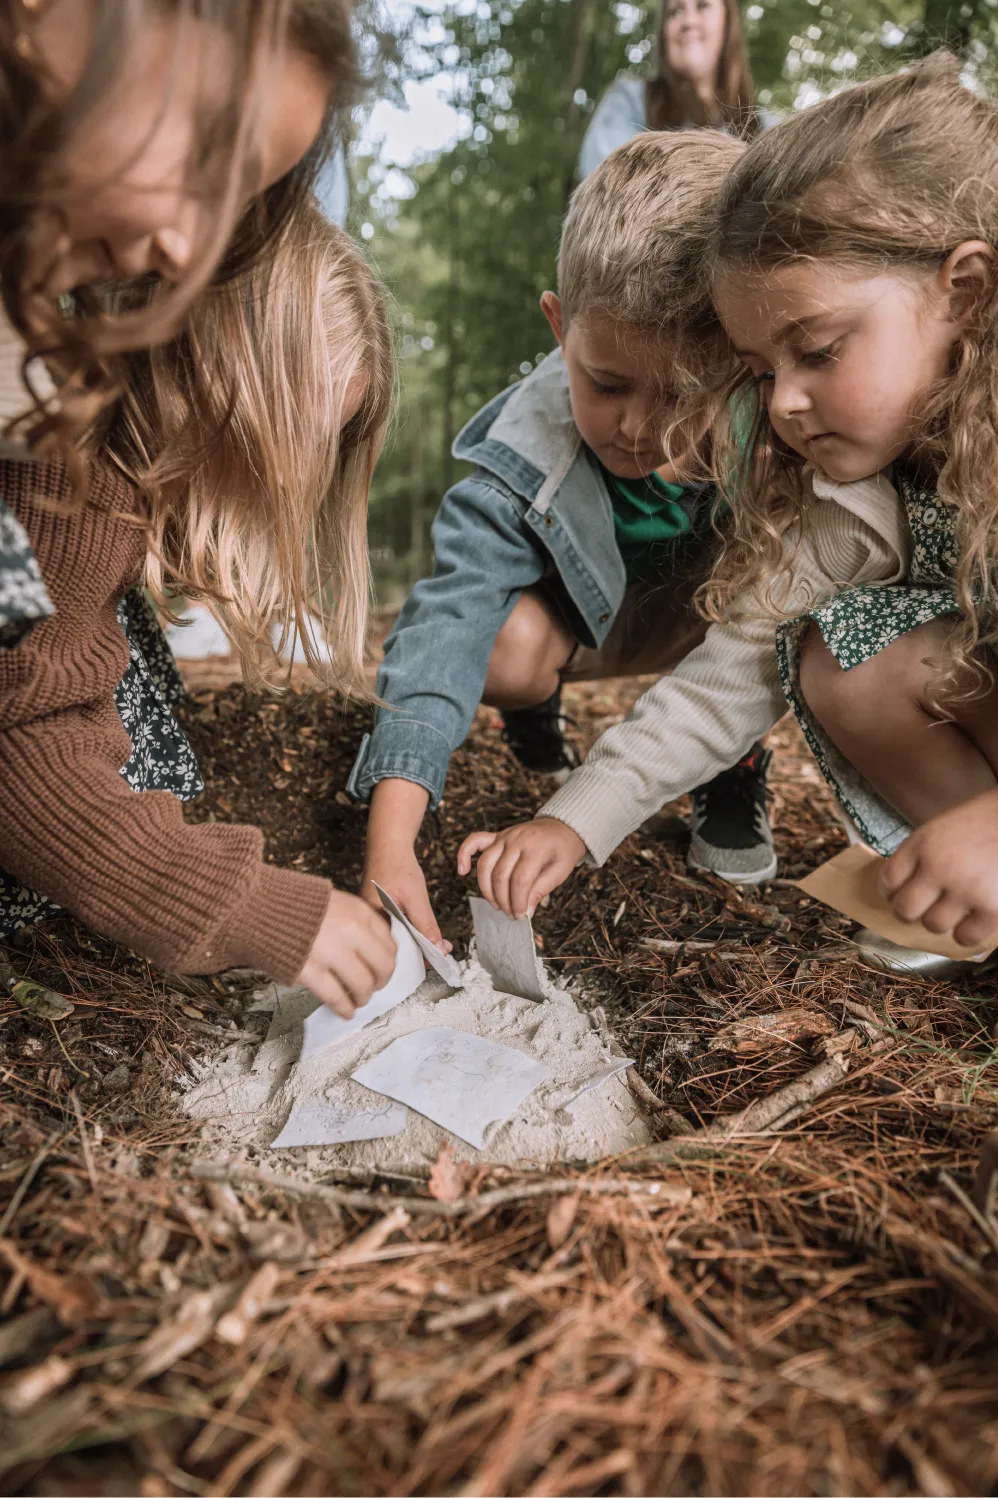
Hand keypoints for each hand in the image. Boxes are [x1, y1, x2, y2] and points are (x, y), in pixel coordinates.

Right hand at [296, 889, 396, 1018]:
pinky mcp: (310, 972)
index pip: (389, 944)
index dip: (387, 962)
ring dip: (363, 997)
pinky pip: (336, 997)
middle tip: (372, 987)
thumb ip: (357, 922)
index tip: (381, 969)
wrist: (257, 906)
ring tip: (358, 1001)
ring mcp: (331, 953)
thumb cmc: (295, 904)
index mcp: (358, 912)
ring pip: (362, 985)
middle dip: (380, 982)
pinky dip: (344, 1008)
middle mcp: (350, 932)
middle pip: (382, 967)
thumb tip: (373, 949)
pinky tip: (345, 1012)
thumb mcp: (336, 902)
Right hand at [361, 843, 450, 952]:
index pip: (394, 949)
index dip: (418, 957)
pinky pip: (395, 928)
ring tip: (438, 944)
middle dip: (419, 952)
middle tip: (442, 952)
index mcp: (369, 920)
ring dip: (416, 941)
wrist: (388, 842)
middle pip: (394, 947)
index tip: (439, 960)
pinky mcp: (378, 911)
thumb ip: (425, 924)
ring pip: (396, 938)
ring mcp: (372, 916)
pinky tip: (423, 932)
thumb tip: (438, 949)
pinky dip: (410, 931)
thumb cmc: (397, 864)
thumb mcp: (415, 896)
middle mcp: (366, 922)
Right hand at [457, 817, 585, 917]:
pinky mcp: (497, 835)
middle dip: (503, 900)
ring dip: (487, 889)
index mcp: (536, 848)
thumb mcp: (560, 871)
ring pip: (485, 864)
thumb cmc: (563, 850)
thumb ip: (541, 890)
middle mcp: (516, 840)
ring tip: (497, 904)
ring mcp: (504, 836)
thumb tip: (525, 911)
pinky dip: (464, 854)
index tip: (521, 916)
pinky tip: (462, 871)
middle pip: (500, 875)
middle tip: (511, 914)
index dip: (517, 902)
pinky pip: (475, 841)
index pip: (520, 880)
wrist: (563, 826)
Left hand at [881, 789, 997, 949]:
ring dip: (941, 920)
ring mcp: (966, 891)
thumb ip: (921, 855)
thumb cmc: (985, 822)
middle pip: (905, 909)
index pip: (889, 879)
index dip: (891, 891)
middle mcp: (940, 868)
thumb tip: (901, 889)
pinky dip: (966, 931)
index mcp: (924, 844)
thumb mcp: (942, 828)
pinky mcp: (993, 909)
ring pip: (933, 925)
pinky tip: (973, 918)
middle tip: (922, 908)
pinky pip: (964, 937)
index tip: (899, 894)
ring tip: (954, 908)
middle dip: (909, 912)